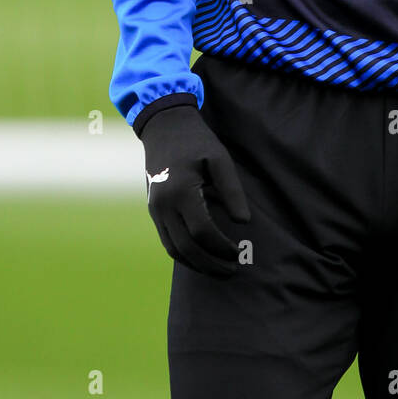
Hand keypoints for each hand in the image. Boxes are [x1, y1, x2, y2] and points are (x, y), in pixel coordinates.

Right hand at [140, 104, 250, 277]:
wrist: (163, 127)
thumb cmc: (196, 141)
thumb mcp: (219, 159)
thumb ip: (232, 191)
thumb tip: (243, 222)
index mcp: (181, 191)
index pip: (202, 231)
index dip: (222, 246)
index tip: (239, 251)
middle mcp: (164, 205)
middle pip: (186, 247)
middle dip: (210, 264)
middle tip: (233, 271)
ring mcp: (155, 209)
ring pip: (174, 249)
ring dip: (197, 264)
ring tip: (219, 271)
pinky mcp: (154, 210)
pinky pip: (167, 241)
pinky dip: (184, 255)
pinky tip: (201, 258)